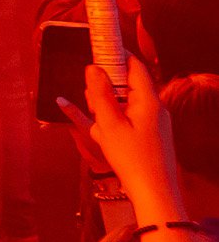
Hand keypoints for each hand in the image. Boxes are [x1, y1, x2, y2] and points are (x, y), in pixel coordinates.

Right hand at [64, 56, 196, 225]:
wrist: (156, 195)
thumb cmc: (133, 158)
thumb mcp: (110, 125)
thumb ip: (100, 95)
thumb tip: (92, 67)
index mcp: (149, 101)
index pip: (134, 66)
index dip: (116, 53)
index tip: (95, 46)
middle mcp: (154, 109)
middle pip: (125, 85)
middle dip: (103, 87)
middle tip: (86, 94)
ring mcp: (152, 124)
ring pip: (122, 104)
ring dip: (103, 107)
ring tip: (87, 117)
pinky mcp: (147, 138)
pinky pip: (124, 121)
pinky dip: (107, 120)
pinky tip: (86, 123)